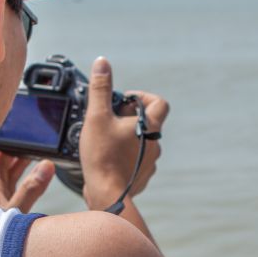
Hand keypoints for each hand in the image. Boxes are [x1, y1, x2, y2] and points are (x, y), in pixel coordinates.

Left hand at [0, 148, 54, 211]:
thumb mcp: (17, 210)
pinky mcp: (7, 213)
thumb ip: (31, 188)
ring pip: (6, 179)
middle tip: (23, 142)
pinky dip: (23, 182)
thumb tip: (47, 165)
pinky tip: (34, 180)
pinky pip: (14, 191)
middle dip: (9, 153)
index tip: (6, 135)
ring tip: (30, 155)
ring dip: (16, 167)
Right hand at [79, 56, 167, 209]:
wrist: (107, 193)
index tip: (126, 100)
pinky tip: (108, 158)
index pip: (160, 103)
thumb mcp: (98, 116)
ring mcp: (150, 162)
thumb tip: (102, 63)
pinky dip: (125, 156)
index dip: (143, 97)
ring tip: (106, 140)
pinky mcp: (142, 177)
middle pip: (148, 123)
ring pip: (142, 143)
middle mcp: (155, 145)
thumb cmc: (103, 156)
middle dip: (129, 118)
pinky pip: (137, 161)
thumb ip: (101, 88)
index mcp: (149, 127)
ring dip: (127, 138)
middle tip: (109, 120)